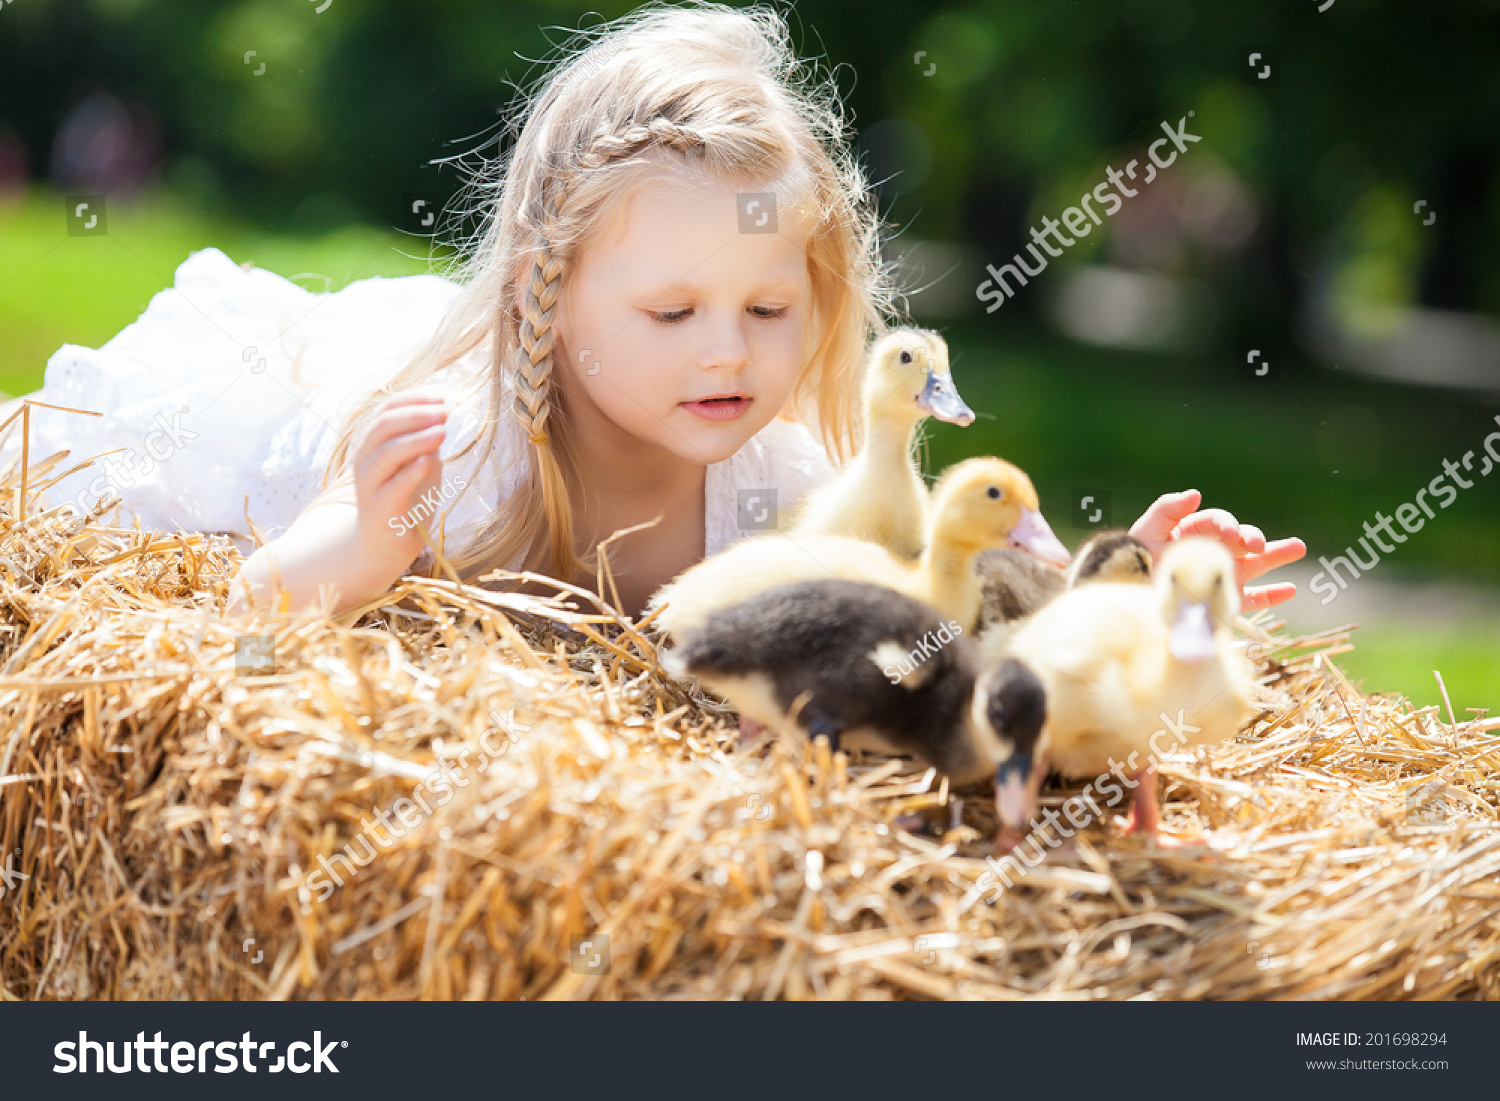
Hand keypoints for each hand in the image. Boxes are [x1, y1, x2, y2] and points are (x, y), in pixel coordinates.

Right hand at [352, 393, 449, 560]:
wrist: (385, 544)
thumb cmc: (404, 498)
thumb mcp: (416, 462)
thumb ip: (424, 440)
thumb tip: (442, 412)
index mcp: (372, 444)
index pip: (386, 410)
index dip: (413, 400)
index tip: (442, 397)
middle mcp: (365, 460)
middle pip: (383, 426)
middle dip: (416, 415)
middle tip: (445, 412)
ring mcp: (369, 486)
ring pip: (386, 453)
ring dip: (416, 439)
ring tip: (442, 431)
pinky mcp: (380, 510)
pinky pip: (394, 487)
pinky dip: (412, 471)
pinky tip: (431, 460)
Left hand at [1129, 489, 1305, 609]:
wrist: (1129, 598)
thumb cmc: (1133, 562)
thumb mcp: (1145, 532)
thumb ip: (1167, 510)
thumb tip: (1195, 493)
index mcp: (1195, 531)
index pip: (1218, 522)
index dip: (1226, 525)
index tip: (1230, 533)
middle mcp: (1214, 551)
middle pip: (1242, 539)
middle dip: (1253, 538)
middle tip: (1254, 544)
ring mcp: (1223, 575)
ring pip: (1256, 564)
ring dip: (1277, 554)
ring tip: (1299, 546)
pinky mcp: (1226, 601)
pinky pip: (1254, 599)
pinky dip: (1272, 595)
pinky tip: (1291, 590)